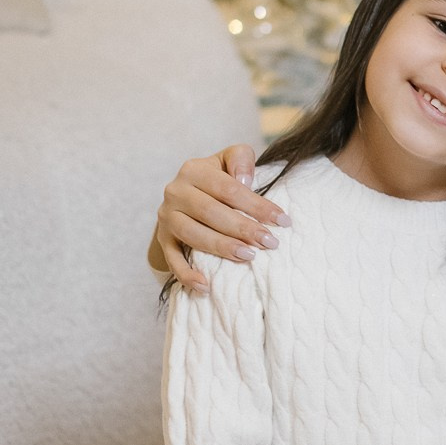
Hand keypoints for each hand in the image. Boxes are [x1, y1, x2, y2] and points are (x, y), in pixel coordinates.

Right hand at [153, 145, 287, 290]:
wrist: (187, 194)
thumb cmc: (218, 178)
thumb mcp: (229, 159)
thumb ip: (240, 158)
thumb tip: (245, 180)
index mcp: (193, 170)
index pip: (228, 188)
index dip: (256, 205)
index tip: (282, 221)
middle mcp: (175, 192)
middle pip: (210, 212)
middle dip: (243, 228)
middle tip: (269, 242)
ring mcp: (167, 217)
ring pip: (192, 235)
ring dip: (221, 247)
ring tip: (249, 256)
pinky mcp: (163, 239)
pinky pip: (172, 259)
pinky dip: (187, 274)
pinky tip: (206, 285)